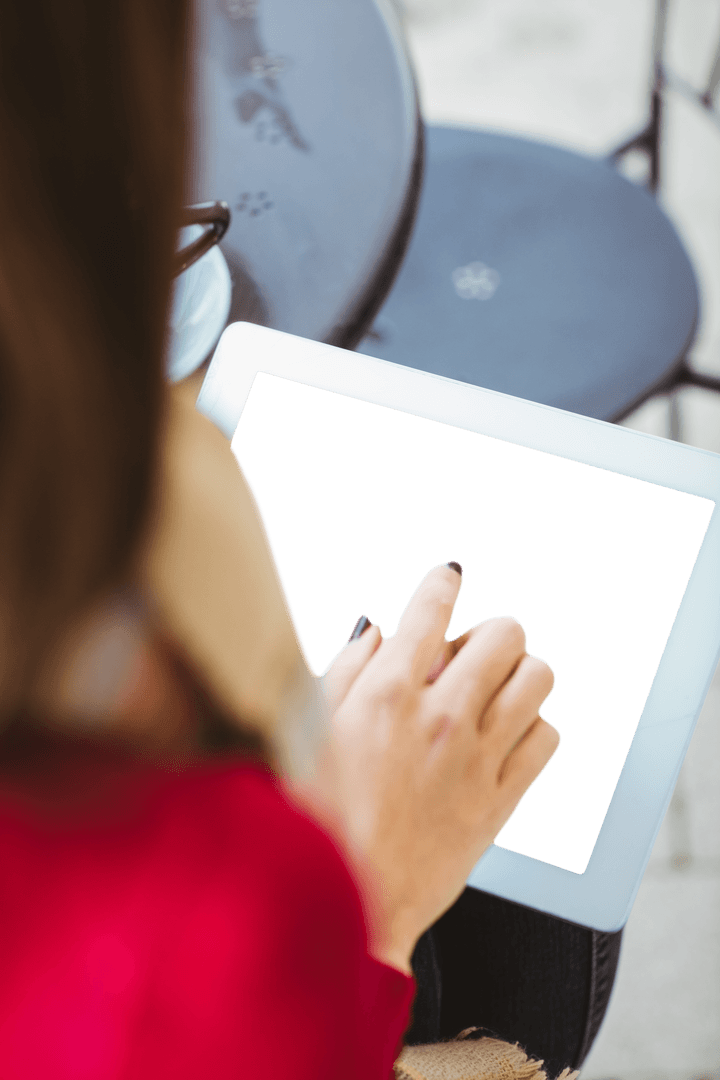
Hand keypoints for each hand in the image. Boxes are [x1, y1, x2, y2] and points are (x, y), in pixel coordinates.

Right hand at [319, 563, 559, 974]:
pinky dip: (533, 729)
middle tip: (476, 652)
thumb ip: (345, 672)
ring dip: (521, 674)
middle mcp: (439, 717)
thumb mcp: (309, 732)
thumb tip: (377, 631)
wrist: (344, 906)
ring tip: (499, 691)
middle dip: (493, 632)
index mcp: (385, 694)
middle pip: (504, 636)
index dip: (442, 584)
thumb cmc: (313, 819)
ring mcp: (475, 759)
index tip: (449, 578)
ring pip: (537, 680)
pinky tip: (507, 738)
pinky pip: (546, 740)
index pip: (429, 611)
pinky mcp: (499, 802)